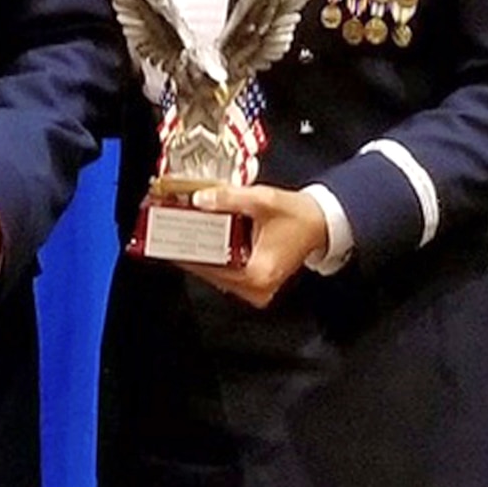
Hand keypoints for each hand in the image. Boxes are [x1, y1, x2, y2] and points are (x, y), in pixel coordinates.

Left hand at [179, 184, 328, 308]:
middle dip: (189, 249)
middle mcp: (256, 288)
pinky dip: (211, 255)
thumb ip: (229, 198)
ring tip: (179, 232)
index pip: (211, 267)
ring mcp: (255, 288)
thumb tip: (200, 199)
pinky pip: (224, 271)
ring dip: (198, 252)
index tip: (168, 238)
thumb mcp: (263, 201)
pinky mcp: (253, 283)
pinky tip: (198, 239)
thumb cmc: (298, 216)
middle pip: (210, 271)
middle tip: (168, 230)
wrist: (319, 223)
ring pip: (215, 272)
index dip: (187, 251)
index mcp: (258, 274)